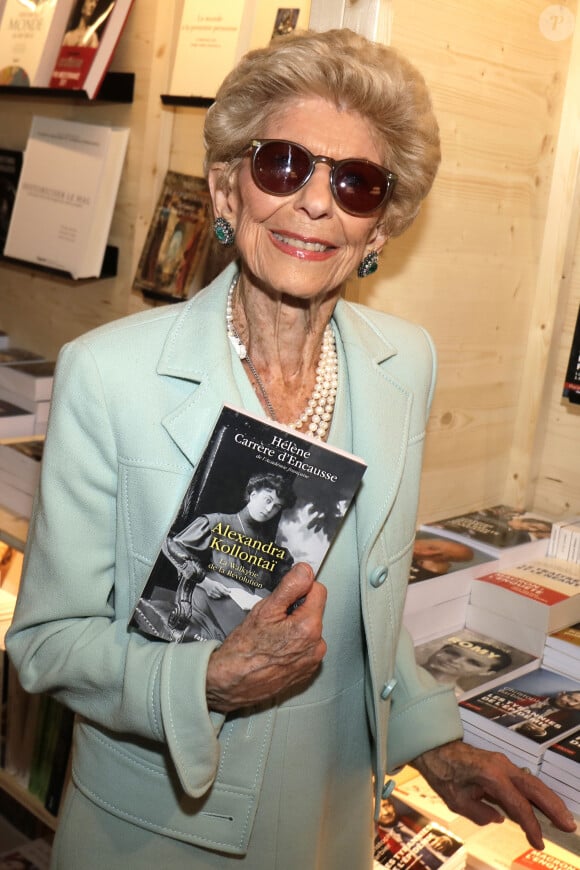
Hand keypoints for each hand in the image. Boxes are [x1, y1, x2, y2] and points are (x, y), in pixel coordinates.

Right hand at [206, 562, 326, 712]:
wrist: (232, 683)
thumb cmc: (244, 649)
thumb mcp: (265, 609)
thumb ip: (291, 586)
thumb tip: (306, 571)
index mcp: (309, 626)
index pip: (318, 590)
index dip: (299, 589)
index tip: (284, 598)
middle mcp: (317, 645)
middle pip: (313, 611)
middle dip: (296, 610)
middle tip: (273, 620)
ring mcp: (312, 661)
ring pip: (309, 630)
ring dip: (296, 629)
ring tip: (272, 638)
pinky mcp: (306, 672)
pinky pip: (306, 648)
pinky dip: (294, 646)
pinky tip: (276, 650)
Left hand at [411, 740, 576, 849]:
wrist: (434, 748)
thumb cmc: (443, 773)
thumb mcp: (457, 801)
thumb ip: (480, 813)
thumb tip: (498, 818)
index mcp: (492, 776)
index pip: (518, 804)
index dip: (530, 825)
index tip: (538, 842)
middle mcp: (502, 766)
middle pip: (534, 788)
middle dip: (553, 807)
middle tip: (569, 826)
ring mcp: (502, 763)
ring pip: (532, 782)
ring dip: (549, 799)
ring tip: (564, 818)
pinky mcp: (500, 764)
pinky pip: (522, 780)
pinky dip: (536, 793)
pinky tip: (543, 806)